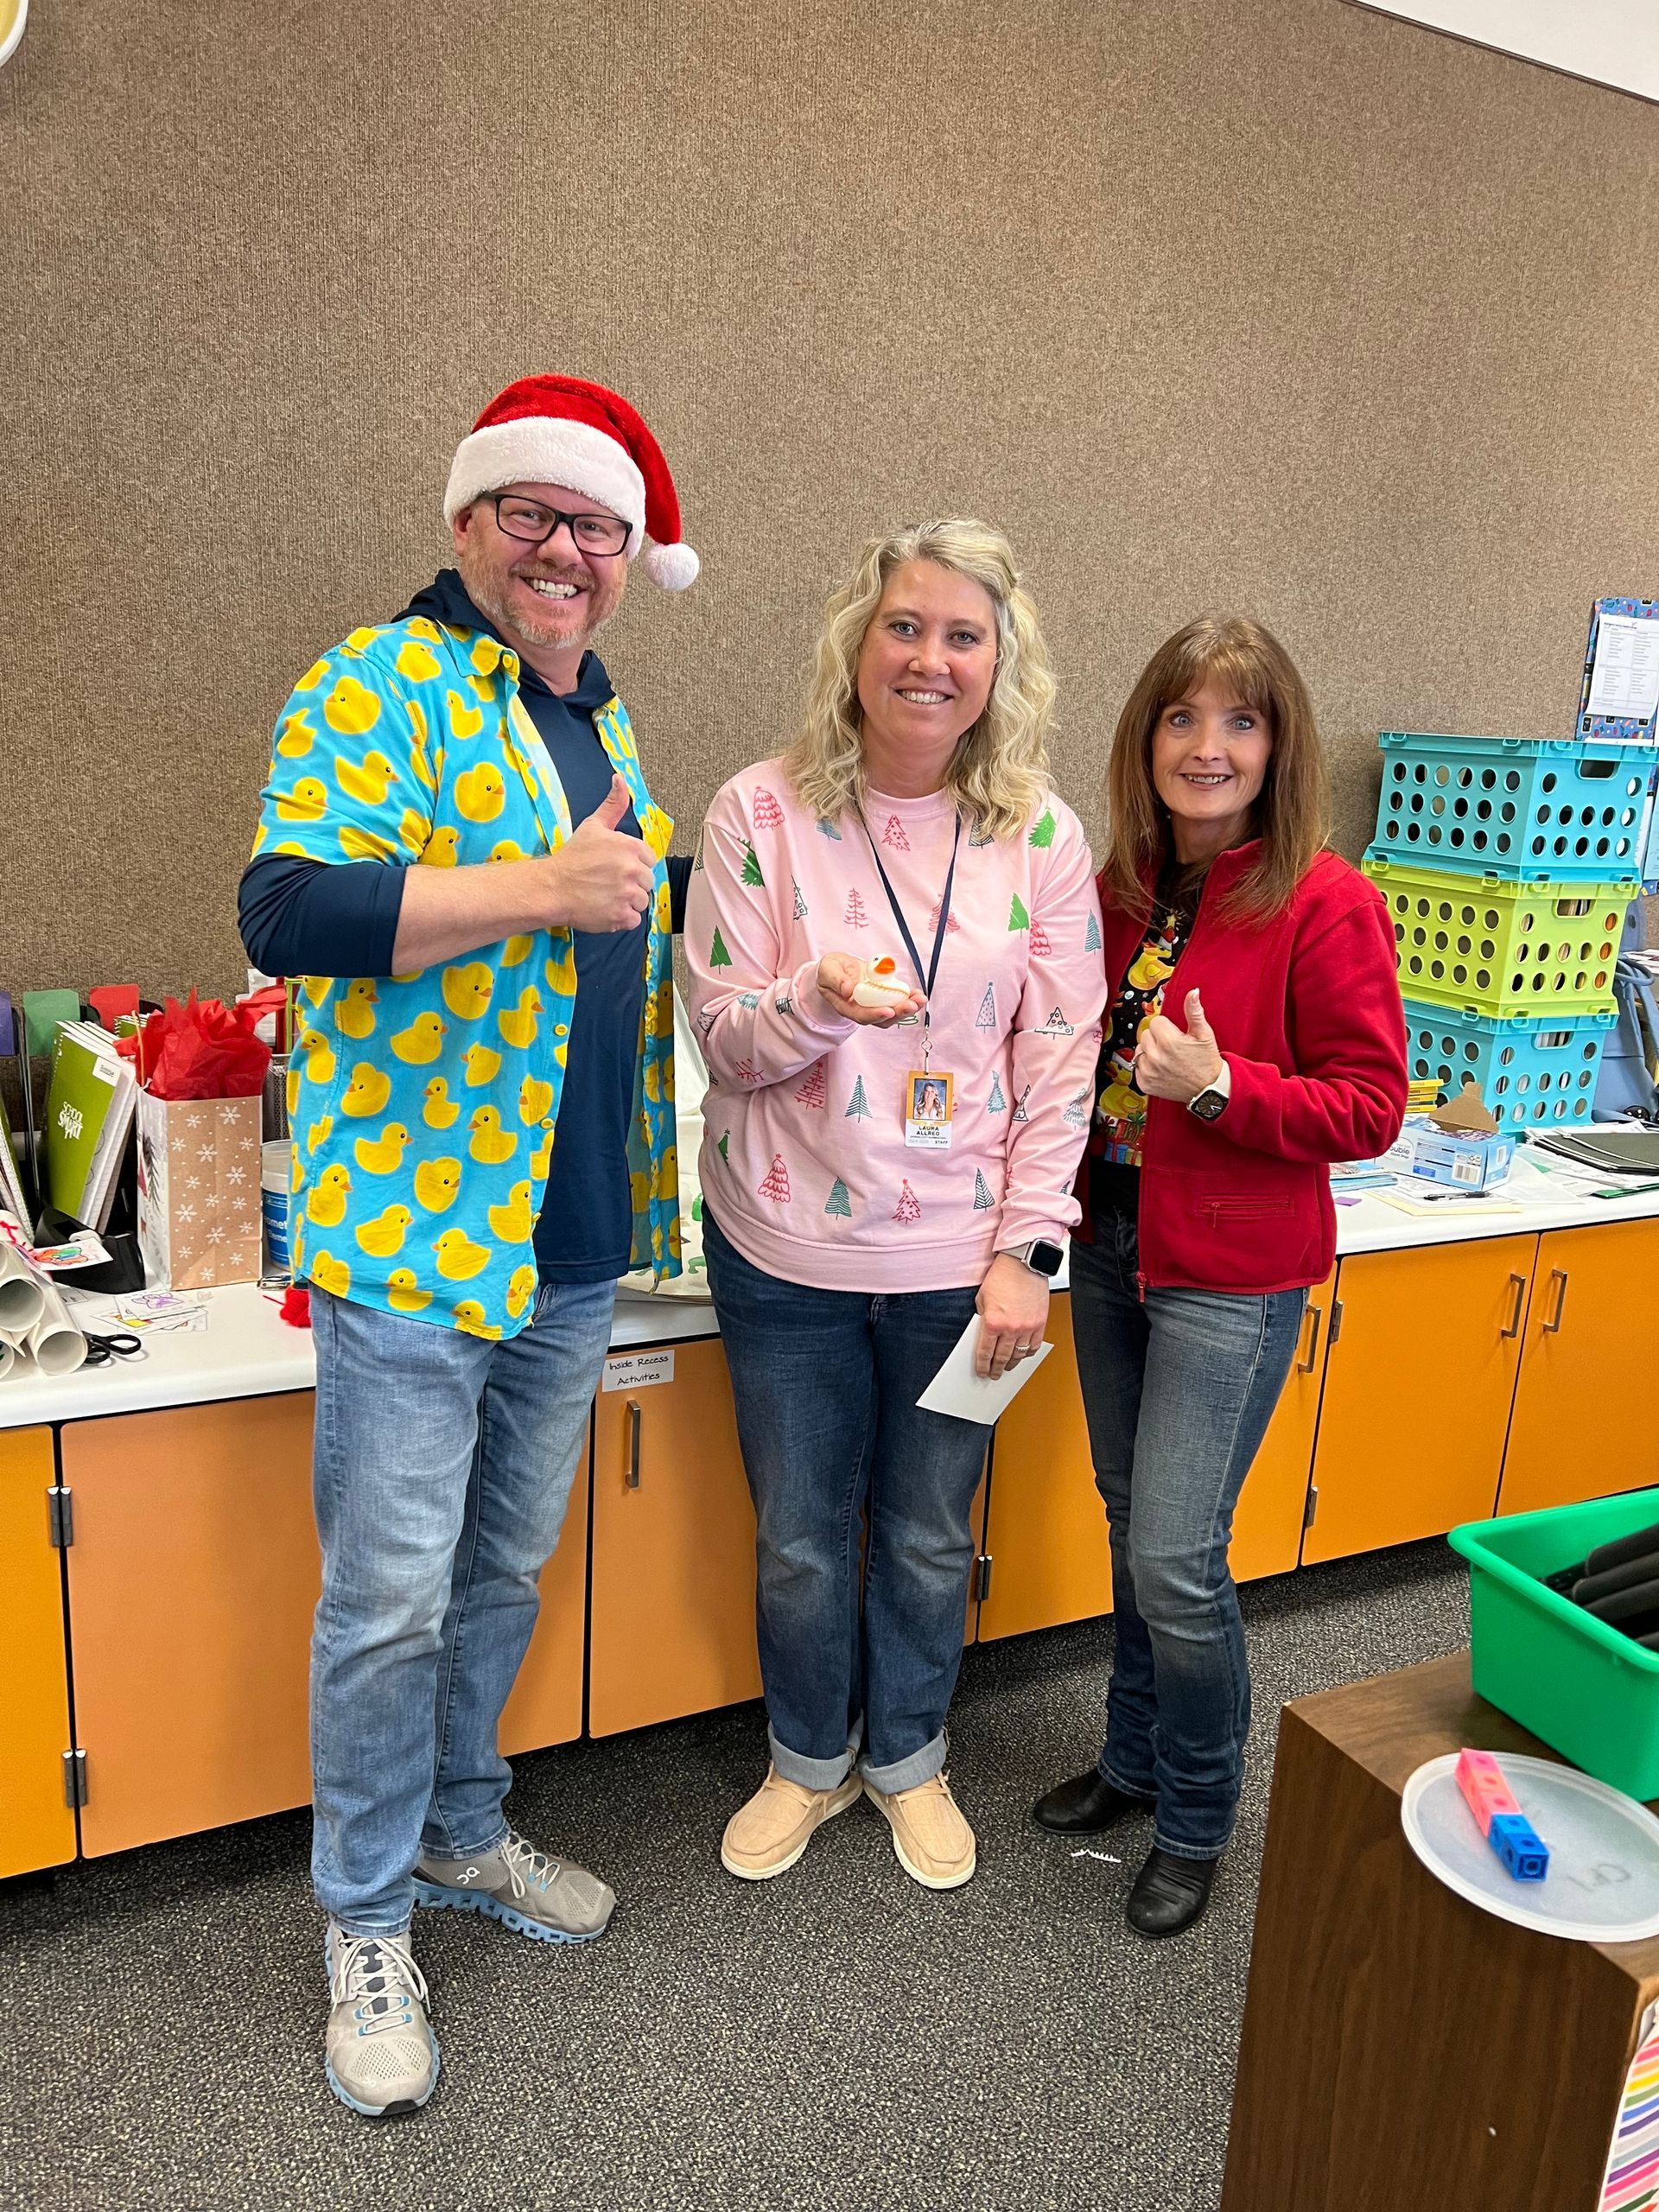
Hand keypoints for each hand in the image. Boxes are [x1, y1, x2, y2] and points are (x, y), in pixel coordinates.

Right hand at [542, 775, 655, 933]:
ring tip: (606, 896)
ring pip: (642, 902)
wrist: (551, 887)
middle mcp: (632, 870)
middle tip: (608, 883)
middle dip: (631, 884)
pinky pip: (634, 920)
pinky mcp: (621, 915)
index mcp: (630, 847)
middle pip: (647, 882)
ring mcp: (627, 894)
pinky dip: (621, 918)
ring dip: (627, 902)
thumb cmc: (572, 857)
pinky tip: (605, 909)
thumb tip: (620, 779)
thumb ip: (613, 804)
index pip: (648, 860)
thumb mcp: (593, 825)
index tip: (615, 868)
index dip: (633, 865)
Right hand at [815, 952, 926, 1026]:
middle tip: (911, 1005)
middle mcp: (861, 1009)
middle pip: (881, 1018)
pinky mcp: (883, 998)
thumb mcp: (828, 969)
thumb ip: (836, 979)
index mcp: (845, 1005)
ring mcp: (874, 1005)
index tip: (888, 1011)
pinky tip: (918, 994)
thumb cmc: (831, 970)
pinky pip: (897, 1002)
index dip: (874, 1014)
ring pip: (892, 1013)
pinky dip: (909, 999)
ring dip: (908, 1008)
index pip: (860, 1015)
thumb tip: (848, 990)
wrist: (837, 968)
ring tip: (920, 999)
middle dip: (898, 1013)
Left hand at [974, 1253, 1049, 1379]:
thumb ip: (983, 1317)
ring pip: (1018, 1354)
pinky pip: (1034, 1345)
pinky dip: (1027, 1353)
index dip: (982, 1365)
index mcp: (993, 1322)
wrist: (1024, 1263)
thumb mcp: (982, 1298)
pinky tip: (1022, 1355)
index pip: (985, 1352)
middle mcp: (1010, 1328)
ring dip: (1012, 1364)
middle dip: (996, 1369)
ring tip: (1007, 1368)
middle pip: (1001, 1357)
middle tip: (994, 1374)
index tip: (982, 1371)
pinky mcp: (1040, 1323)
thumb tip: (985, 1332)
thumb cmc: (1003, 1276)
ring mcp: (1027, 1327)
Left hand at [1134, 988, 1222, 1103]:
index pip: (1155, 1022)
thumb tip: (1192, 992)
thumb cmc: (1207, 1061)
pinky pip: (1138, 1067)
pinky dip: (1147, 1067)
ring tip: (1167, 1058)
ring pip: (1140, 1050)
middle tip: (1172, 1047)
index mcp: (1169, 1041)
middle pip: (1145, 1034)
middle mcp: (1156, 1057)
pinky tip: (1161, 1069)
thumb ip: (1194, 1012)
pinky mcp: (1145, 1084)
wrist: (1208, 1089)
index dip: (1167, 1027)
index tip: (1176, 1035)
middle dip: (1157, 1038)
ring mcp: (1149, 1072)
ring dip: (1150, 1052)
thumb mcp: (1204, 1034)